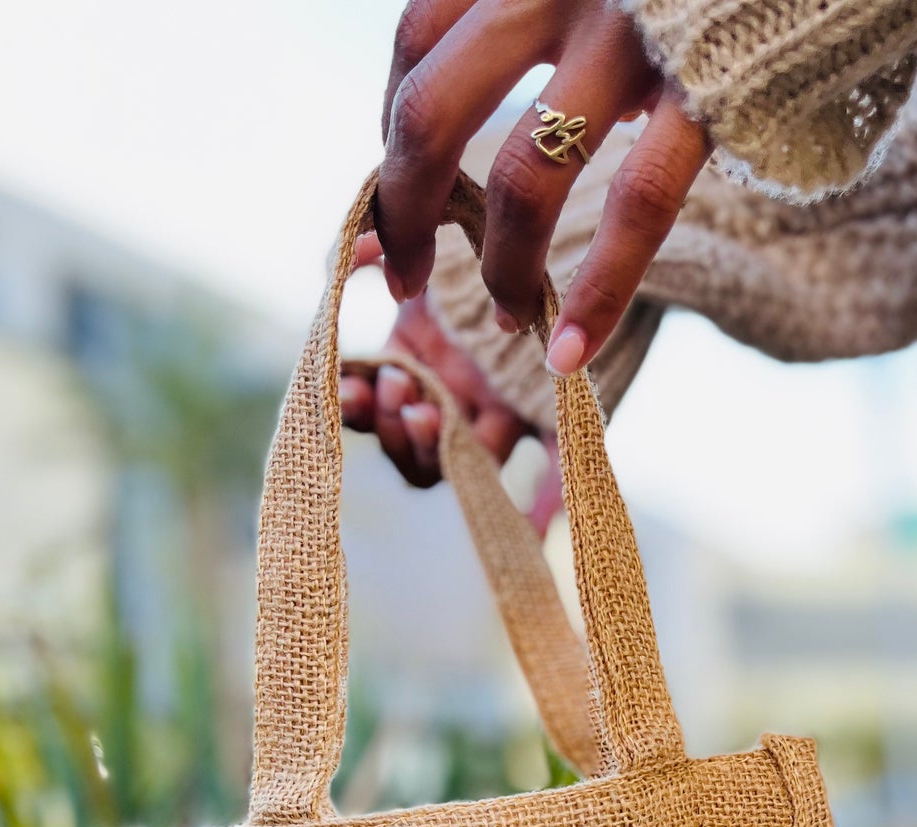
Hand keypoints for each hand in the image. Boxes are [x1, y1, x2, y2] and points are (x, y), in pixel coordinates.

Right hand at [340, 237, 562, 531]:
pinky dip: (542, 508)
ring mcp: (504, 411)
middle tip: (402, 389)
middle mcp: (458, 394)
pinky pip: (552, 472)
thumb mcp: (427, 224)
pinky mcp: (558, 416)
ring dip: (439, 449)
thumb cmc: (492, 220)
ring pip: (466, 462)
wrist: (571, 209)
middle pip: (417, 447)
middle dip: (397, 426)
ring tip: (431, 411)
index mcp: (422, 360)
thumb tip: (345, 253)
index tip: (357, 384)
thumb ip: (380, 238)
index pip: (379, 408)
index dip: (362, 406)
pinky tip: (532, 528)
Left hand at [377, 0, 710, 377]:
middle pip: (431, 111)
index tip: (389, 202)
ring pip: (521, 175)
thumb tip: (457, 115)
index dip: (387, 136)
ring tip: (506, 320)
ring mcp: (630, 38)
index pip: (415, 44)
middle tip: (403, 278)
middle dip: (405, 213)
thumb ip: (535, 15)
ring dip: (498, 266)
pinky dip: (598, 292)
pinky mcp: (704, 93)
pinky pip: (636, 206)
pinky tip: (572, 349)